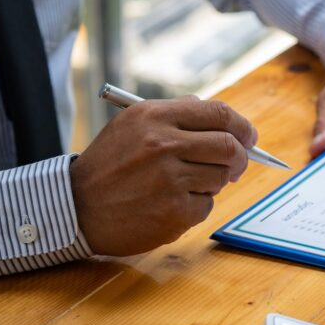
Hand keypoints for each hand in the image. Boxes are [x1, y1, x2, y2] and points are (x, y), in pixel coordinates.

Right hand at [70, 96, 256, 255]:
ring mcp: (169, 179)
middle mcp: (163, 144)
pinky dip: (195, 206)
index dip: (241, 125)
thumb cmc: (110, 165)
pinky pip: (206, 205)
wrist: (74, 208)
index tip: (249, 137)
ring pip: (221, 177)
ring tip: (183, 185)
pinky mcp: (173, 211)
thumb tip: (222, 118)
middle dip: (240, 157)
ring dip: (212, 182)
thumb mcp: (132, 125)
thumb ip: (176, 114)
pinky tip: (169, 205)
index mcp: (155, 117)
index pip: (218, 113)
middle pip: (229, 146)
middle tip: (237, 164)